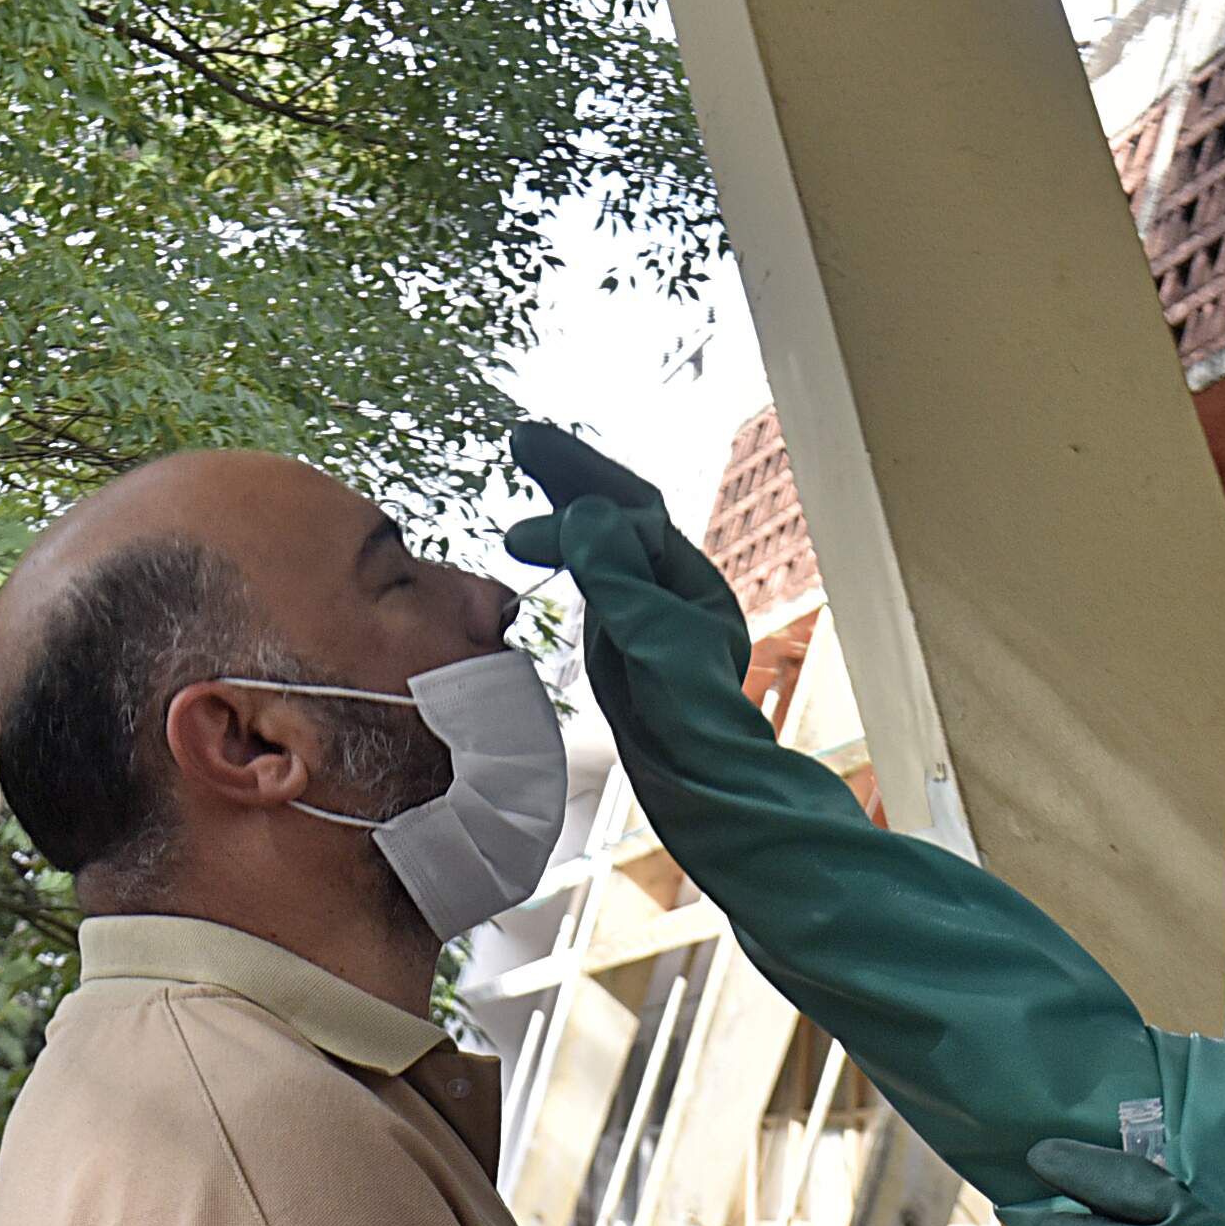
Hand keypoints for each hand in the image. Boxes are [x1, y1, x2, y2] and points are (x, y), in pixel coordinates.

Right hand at [503, 423, 753, 733]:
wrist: (700, 788)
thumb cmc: (690, 724)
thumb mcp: (654, 643)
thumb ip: (620, 577)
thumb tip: (587, 511)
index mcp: (688, 581)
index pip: (630, 515)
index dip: (576, 493)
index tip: (524, 492)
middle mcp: (669, 587)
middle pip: (619, 512)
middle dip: (573, 473)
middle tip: (523, 437)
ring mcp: (645, 611)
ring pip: (604, 540)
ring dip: (565, 504)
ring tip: (526, 464)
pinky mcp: (621, 640)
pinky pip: (592, 573)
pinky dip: (564, 547)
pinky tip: (539, 542)